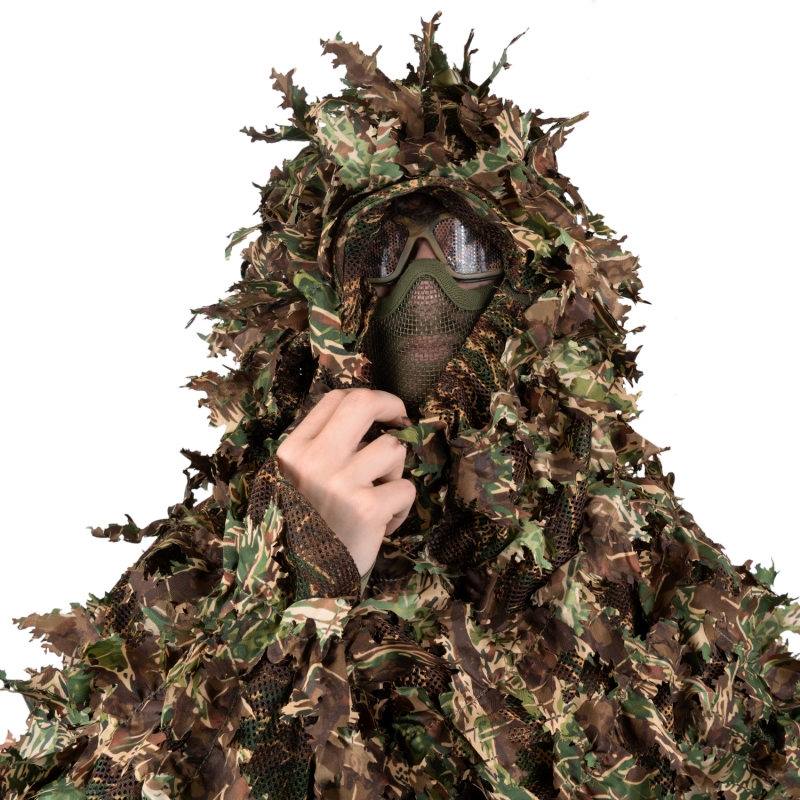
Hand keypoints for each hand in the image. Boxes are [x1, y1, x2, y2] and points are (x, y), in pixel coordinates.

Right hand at [276, 389, 415, 574]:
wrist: (301, 584)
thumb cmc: (304, 530)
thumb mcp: (292, 483)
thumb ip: (318, 451)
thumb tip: (362, 421)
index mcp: (293, 451)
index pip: (335, 399)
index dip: (366, 398)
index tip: (380, 412)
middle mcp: (315, 460)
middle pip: (363, 404)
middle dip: (390, 405)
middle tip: (400, 419)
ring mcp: (342, 482)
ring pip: (393, 449)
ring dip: (394, 473)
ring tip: (378, 498)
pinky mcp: (368, 508)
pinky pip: (406, 489)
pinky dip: (400, 508)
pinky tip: (381, 524)